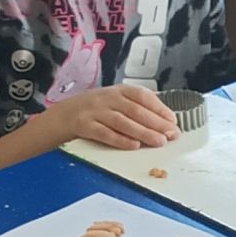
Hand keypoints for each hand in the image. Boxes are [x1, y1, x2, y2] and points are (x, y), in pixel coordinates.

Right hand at [53, 84, 180, 149]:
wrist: (62, 116)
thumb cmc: (94, 111)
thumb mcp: (114, 102)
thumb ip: (135, 108)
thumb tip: (163, 121)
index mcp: (118, 90)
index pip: (142, 96)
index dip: (159, 108)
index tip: (173, 120)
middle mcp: (107, 98)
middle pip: (135, 110)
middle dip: (156, 123)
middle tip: (172, 134)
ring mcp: (94, 111)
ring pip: (123, 122)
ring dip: (143, 133)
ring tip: (159, 142)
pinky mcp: (84, 125)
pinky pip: (104, 133)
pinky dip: (120, 140)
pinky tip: (133, 146)